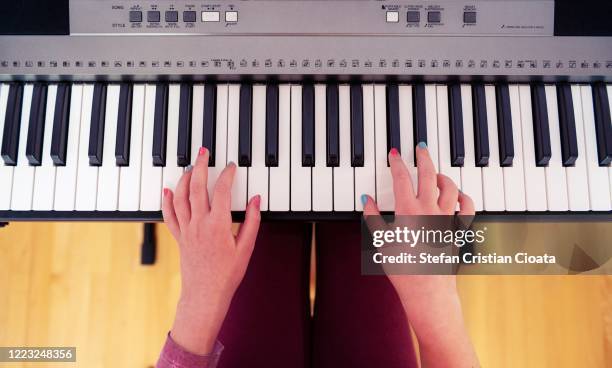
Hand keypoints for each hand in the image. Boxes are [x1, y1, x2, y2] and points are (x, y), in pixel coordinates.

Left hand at [162, 147, 260, 354]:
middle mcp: (199, 224)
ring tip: (191, 166)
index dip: (226, 175)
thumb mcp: (246, 247)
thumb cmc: (227, 274)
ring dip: (184, 178)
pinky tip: (168, 190)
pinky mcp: (179, 237)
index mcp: (217, 225)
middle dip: (200, 166)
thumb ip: (252, 221)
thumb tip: (255, 200)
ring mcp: (186, 230)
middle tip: (203, 151)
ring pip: (180, 197)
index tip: (231, 166)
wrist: (206, 295)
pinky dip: (167, 201)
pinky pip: (169, 215)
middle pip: (196, 187)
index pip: (221, 191)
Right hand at [363, 143, 478, 367]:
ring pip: (449, 186)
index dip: (397, 163)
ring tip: (435, 172)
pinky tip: (458, 194)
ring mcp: (446, 219)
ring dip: (442, 175)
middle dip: (423, 157)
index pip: (401, 178)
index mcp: (408, 211)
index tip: (394, 153)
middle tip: (420, 147)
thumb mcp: (381, 242)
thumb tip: (367, 200)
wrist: (428, 290)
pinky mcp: (458, 230)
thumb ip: (373, 217)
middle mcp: (429, 210)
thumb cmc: (403, 269)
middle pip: (428, 174)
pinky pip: (467, 207)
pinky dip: (464, 196)